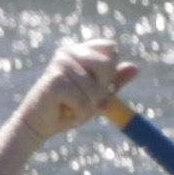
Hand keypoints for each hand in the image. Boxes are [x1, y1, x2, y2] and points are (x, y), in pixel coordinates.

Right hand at [25, 43, 139, 138]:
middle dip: (101, 90)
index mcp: (79, 50)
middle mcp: (69, 52)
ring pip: (95, 89)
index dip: (109, 71)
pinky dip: (79, 114)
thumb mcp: (95, 94)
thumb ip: (114, 81)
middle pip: (107, 64)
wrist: (37, 126)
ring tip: (69, 108)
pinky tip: (63, 113)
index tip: (95, 85)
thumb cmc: (67, 108)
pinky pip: (84, 102)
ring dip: (87, 107)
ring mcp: (61, 64)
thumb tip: (136, 67)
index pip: (111, 49)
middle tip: (82, 100)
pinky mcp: (55, 80)